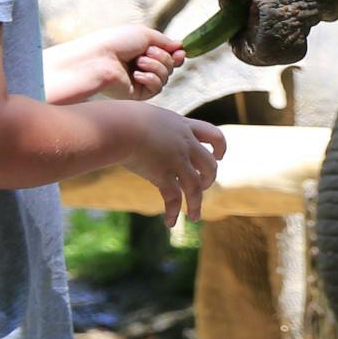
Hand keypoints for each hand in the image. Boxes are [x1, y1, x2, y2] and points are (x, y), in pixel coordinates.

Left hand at [59, 25, 185, 102]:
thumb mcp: (144, 34)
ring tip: (138, 62)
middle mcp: (141, 67)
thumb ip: (165, 41)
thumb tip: (180, 46)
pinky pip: (157, 88)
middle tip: (147, 52)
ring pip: (166, 77)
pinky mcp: (136, 94)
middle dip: (164, 58)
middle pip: (170, 66)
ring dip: (156, 67)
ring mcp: (139, 81)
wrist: (96, 59)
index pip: (168, 56)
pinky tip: (137, 75)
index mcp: (141, 52)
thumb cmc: (115, 43)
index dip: (177, 55)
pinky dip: (151, 79)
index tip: (181, 52)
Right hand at [122, 108, 225, 229]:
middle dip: (209, 178)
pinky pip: (174, 198)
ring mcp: (177, 160)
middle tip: (203, 186)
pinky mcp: (163, 175)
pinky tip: (170, 223)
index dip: (220, 146)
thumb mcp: (144, 115)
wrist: (117, 126)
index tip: (219, 156)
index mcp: (183, 126)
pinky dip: (174, 212)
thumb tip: (138, 124)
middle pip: (210, 164)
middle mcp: (185, 144)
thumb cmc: (120, 118)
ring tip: (195, 215)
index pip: (213, 134)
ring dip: (196, 203)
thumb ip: (151, 124)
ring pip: (195, 186)